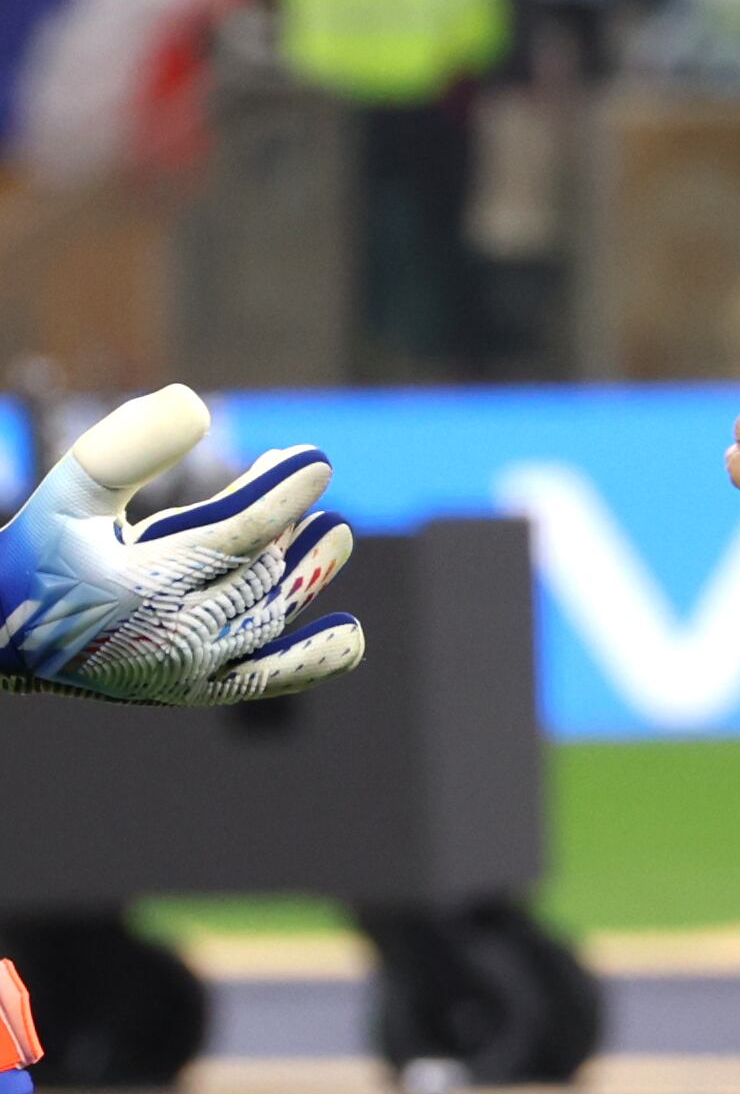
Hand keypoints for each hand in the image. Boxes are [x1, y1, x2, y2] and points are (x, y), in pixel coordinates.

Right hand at [0, 385, 364, 705]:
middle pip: (256, 573)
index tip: (318, 461)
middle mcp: (170, 636)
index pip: (235, 536)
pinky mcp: (192, 691)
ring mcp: (186, 670)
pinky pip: (265, 679)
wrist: (2, 636)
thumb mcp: (71, 493)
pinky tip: (350, 637)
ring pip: (268, 619)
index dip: (283, 496)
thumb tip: (197, 403)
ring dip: (308, 578)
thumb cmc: (36, 554)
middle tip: (316, 486)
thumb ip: (127, 448)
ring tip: (339, 536)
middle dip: (290, 527)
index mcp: (140, 587)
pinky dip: (309, 660)